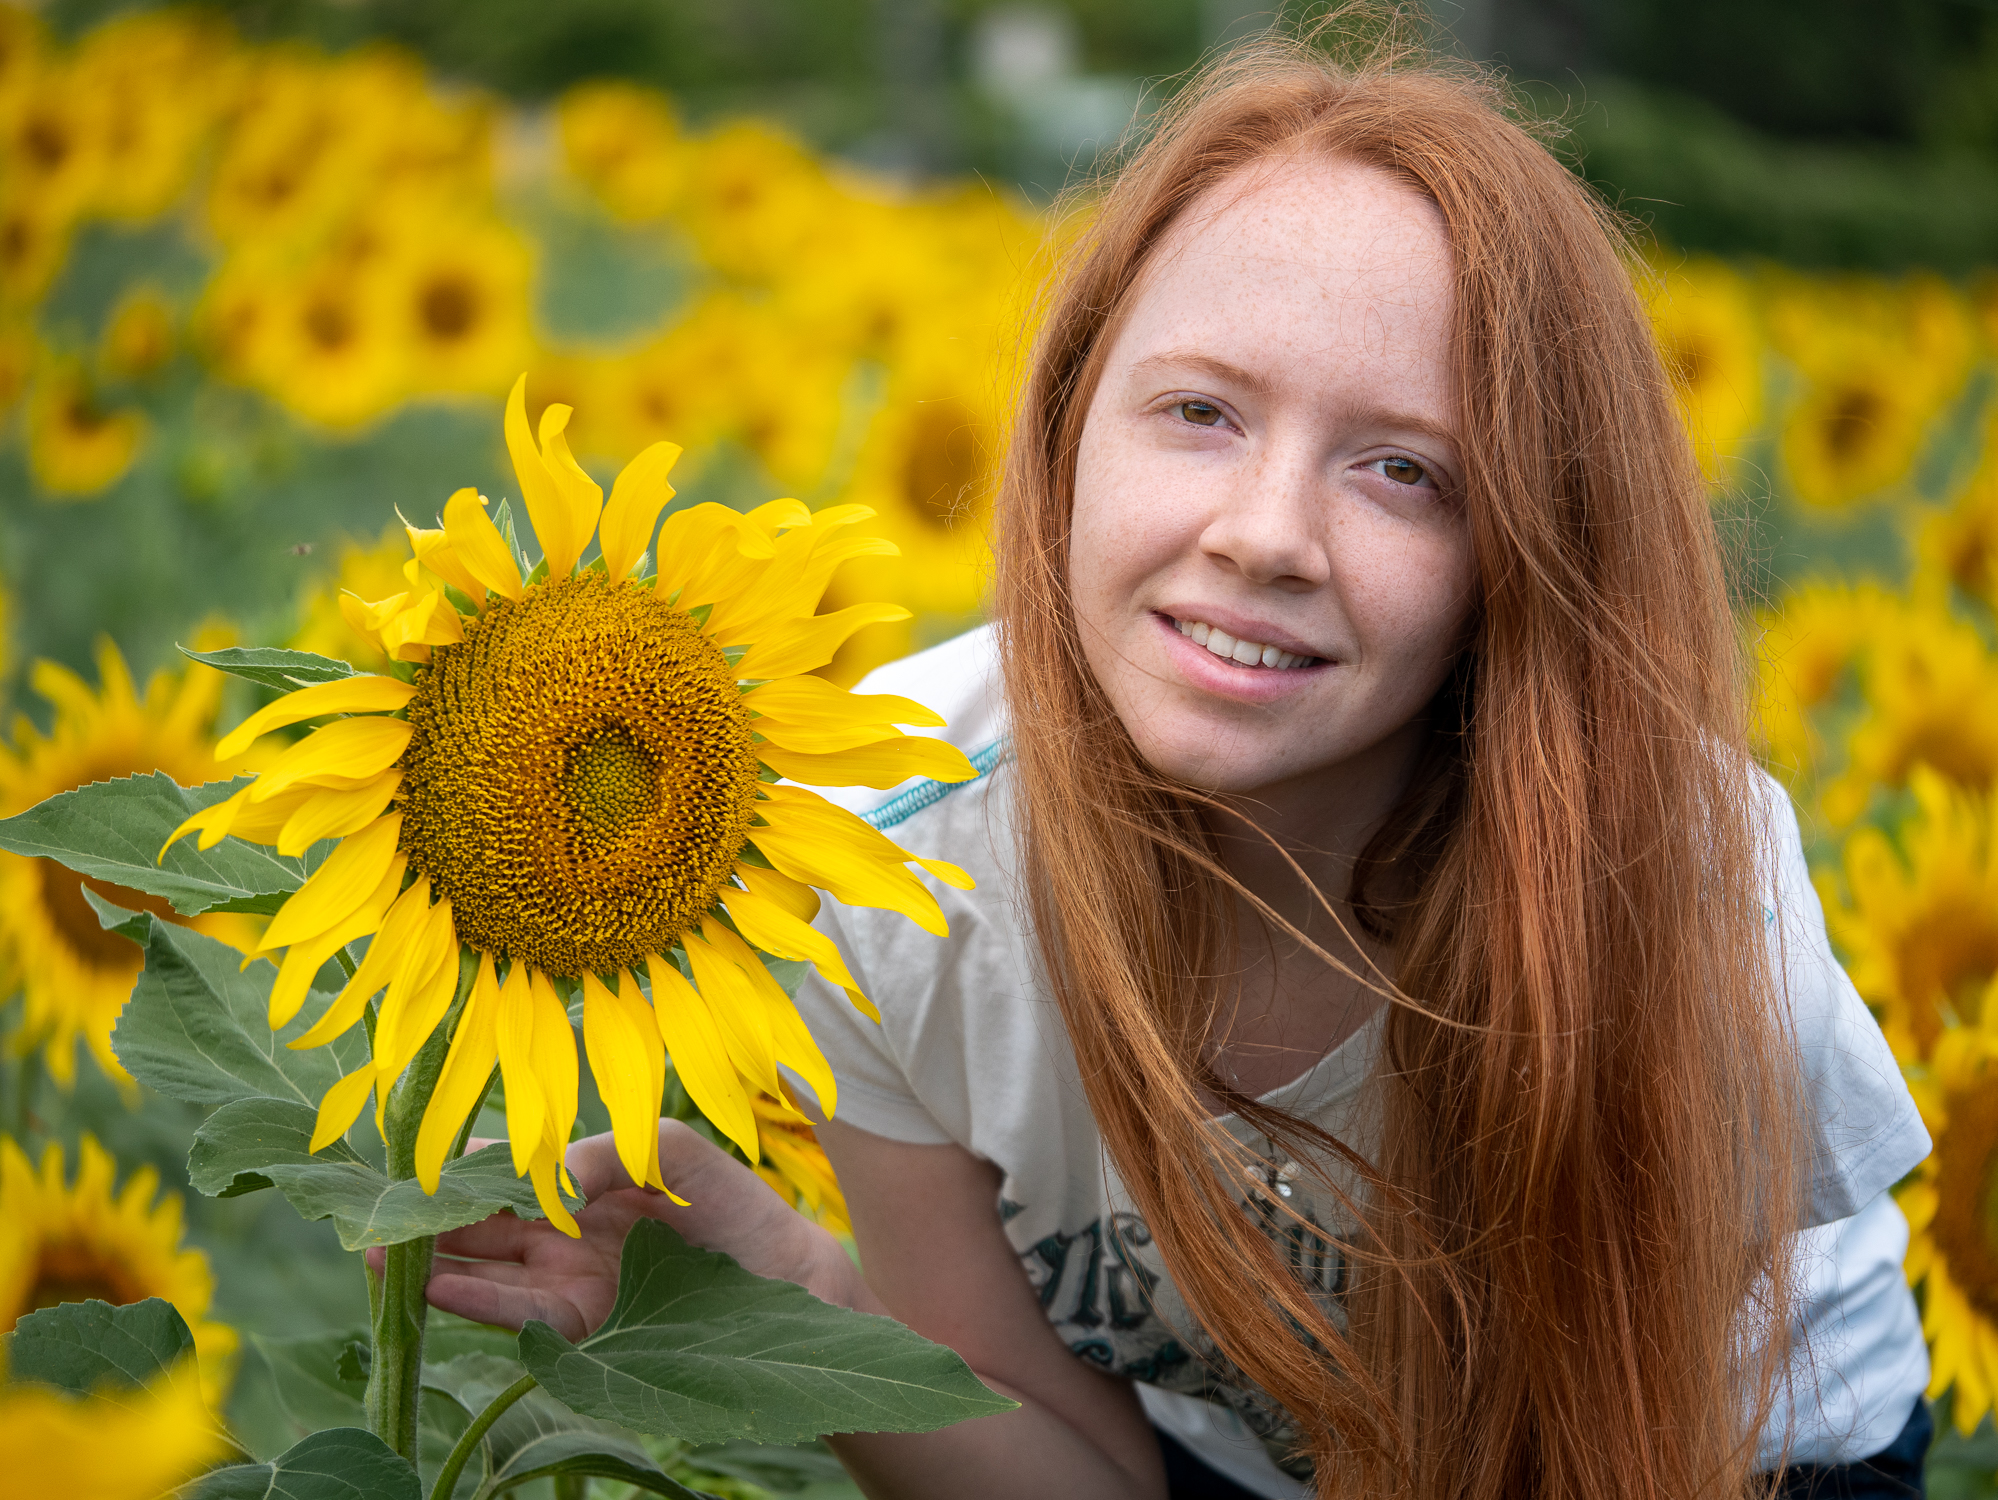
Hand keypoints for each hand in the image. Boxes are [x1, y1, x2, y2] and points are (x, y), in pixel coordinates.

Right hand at [369, 1120, 862, 1340]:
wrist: (793, 1280)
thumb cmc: (743, 1208)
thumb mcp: (685, 1158)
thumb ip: (624, 1148)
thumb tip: (560, 1164)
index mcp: (592, 1181)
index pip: (514, 1170)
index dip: (466, 1166)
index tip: (413, 1157)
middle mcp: (571, 1229)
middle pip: (486, 1222)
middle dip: (429, 1218)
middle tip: (365, 1211)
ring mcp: (573, 1277)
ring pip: (488, 1268)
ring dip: (433, 1264)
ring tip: (374, 1255)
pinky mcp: (584, 1322)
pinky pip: (517, 1313)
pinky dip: (473, 1303)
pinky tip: (430, 1291)